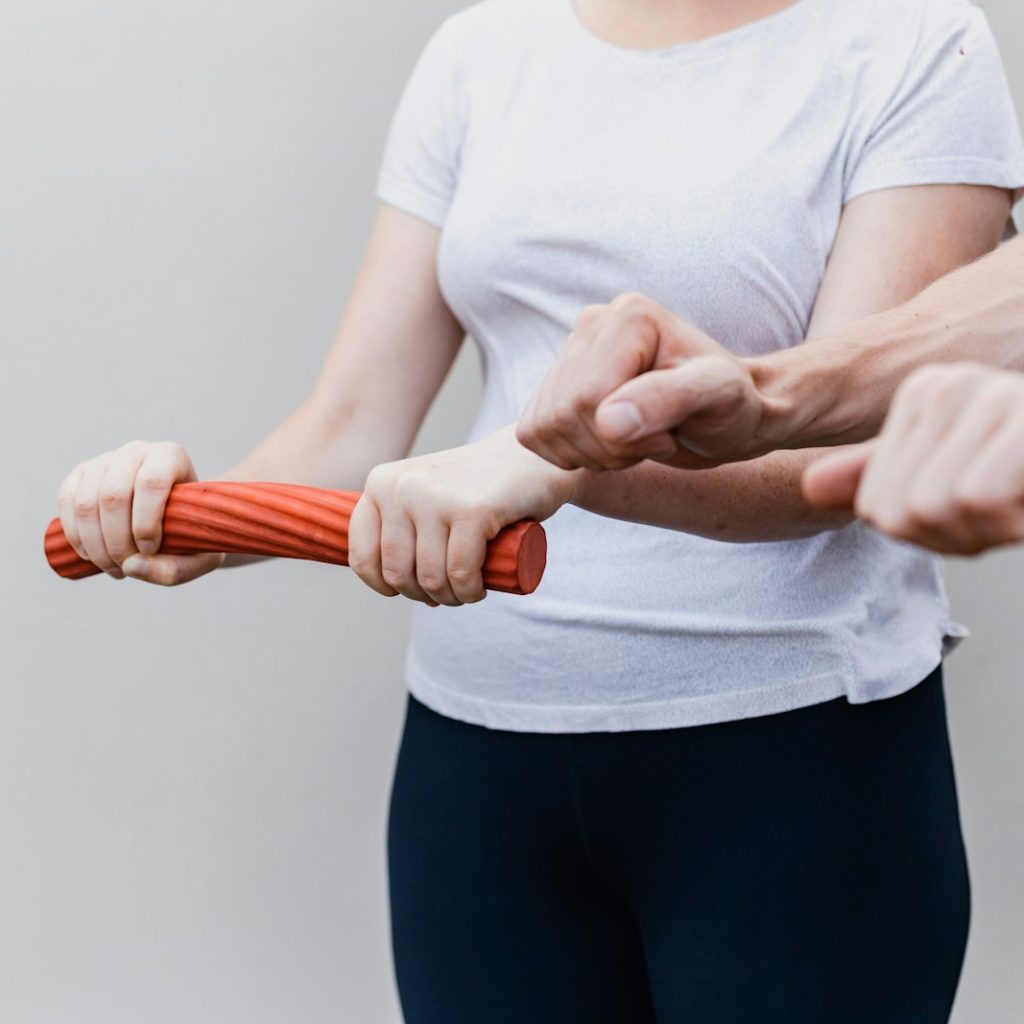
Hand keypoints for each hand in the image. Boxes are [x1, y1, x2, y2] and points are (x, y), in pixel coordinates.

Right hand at [56, 440, 223, 583]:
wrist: (176, 519)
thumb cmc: (192, 535)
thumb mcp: (201, 557)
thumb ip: (176, 568)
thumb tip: (130, 566)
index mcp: (171, 457)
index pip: (152, 482)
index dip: (146, 522)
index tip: (150, 550)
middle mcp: (137, 451)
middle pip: (114, 495)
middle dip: (117, 542)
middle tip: (127, 567)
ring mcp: (105, 460)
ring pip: (86, 503)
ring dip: (95, 545)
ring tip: (114, 568)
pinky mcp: (81, 474)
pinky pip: (67, 502)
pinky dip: (76, 535)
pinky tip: (92, 556)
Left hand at [348, 426, 578, 605]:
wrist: (531, 457)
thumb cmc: (476, 486)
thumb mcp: (422, 492)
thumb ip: (394, 516)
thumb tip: (376, 574)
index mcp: (381, 483)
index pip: (363, 555)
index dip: (383, 585)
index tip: (407, 590)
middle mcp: (401, 487)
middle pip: (399, 572)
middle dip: (423, 595)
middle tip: (449, 593)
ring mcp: (436, 497)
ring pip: (431, 577)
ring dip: (451, 598)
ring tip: (467, 592)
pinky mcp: (471, 510)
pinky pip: (461, 573)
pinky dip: (470, 591)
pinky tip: (480, 589)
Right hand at [516, 293, 764, 470]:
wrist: (728, 414)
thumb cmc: (731, 404)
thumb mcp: (717, 398)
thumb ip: (667, 401)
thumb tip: (609, 421)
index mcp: (628, 317)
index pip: (586, 397)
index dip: (622, 436)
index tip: (669, 431)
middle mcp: (591, 325)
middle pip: (561, 415)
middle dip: (609, 448)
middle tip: (656, 438)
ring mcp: (570, 354)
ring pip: (543, 429)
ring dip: (594, 454)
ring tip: (638, 438)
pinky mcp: (556, 385)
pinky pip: (533, 435)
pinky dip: (573, 454)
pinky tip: (614, 440)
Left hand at [803, 364, 1023, 554]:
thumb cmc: (1021, 470)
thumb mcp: (947, 472)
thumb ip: (880, 478)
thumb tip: (810, 487)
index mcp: (922, 394)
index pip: (876, 508)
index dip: (929, 535)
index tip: (977, 511)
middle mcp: (950, 384)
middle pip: (904, 513)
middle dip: (958, 537)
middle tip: (1003, 514)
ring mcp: (992, 394)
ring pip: (936, 508)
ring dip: (989, 531)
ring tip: (1018, 504)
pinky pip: (977, 498)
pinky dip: (1009, 521)